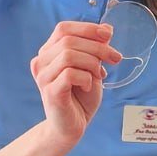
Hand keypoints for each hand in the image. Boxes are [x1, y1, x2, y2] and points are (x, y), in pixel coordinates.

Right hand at [30, 22, 122, 145]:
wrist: (72, 127)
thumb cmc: (81, 97)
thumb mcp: (92, 68)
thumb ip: (95, 49)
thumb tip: (107, 29)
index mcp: (48, 52)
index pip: (63, 28)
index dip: (87, 28)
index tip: (108, 36)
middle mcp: (41, 62)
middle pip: (68, 40)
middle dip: (97, 47)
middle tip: (115, 59)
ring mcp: (43, 77)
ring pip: (69, 55)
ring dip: (92, 63)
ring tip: (98, 76)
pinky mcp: (50, 91)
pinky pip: (70, 74)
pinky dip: (86, 78)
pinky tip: (88, 87)